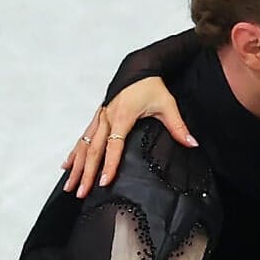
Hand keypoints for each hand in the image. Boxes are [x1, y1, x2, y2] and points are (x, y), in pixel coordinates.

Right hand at [62, 75, 193, 197]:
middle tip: (80, 192)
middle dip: (86, 173)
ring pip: (84, 145)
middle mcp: (107, 118)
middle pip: (94, 150)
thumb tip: (191, 143)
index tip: (104, 182)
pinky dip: (75, 152)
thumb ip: (178, 126)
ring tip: (70, 185)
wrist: (138, 67)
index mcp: (122, 116)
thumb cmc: (151, 85)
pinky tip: (67, 165)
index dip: (109, 165)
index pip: (114, 146)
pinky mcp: (98, 117)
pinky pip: (83, 137)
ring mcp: (100, 118)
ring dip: (77, 166)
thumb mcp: (167, 105)